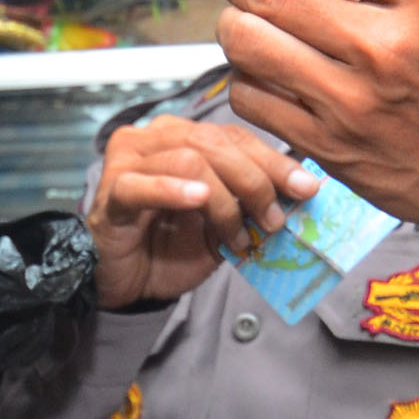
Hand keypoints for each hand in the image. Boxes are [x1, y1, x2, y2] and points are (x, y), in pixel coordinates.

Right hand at [88, 115, 317, 308]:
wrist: (127, 282)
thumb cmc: (169, 247)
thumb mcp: (223, 222)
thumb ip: (250, 202)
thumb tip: (300, 191)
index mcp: (182, 136)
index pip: (234, 136)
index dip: (273, 161)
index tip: (307, 188)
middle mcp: (154, 138)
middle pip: (215, 142)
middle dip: (255, 179)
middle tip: (274, 218)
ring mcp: (129, 161)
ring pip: (188, 159)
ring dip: (223, 201)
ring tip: (239, 235)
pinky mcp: (111, 192)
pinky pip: (142, 185)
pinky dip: (173, 190)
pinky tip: (199, 199)